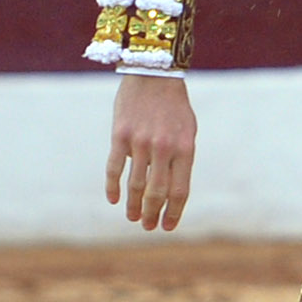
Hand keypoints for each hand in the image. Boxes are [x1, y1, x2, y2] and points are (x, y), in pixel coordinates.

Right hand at [106, 75, 197, 230]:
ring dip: (134, 205)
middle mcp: (163, 148)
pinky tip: (113, 200)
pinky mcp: (120, 135)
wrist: (153, 74)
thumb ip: (180, 158)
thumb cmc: (174, 106)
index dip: (174, 211)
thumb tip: (168, 186)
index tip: (168, 226)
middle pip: (158, 192)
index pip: (180, 190)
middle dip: (153, 213)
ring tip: (133, 218)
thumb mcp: (188, 131)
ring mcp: (140, 142)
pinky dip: (113, 186)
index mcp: (185, 149)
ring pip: (136, 184)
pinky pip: (114, 167)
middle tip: (149, 227)